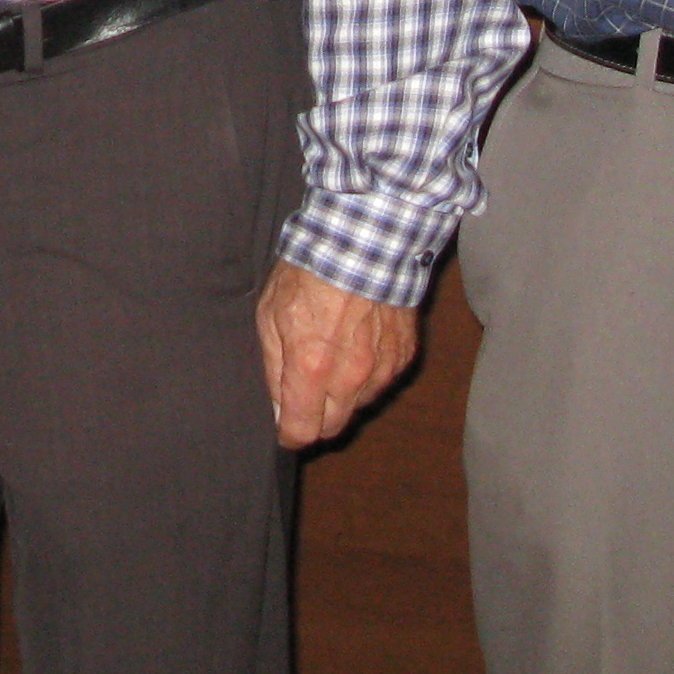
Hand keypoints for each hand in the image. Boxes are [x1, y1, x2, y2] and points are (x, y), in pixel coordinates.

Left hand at [255, 259, 416, 450]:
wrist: (366, 240)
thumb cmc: (311, 271)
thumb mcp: (271, 314)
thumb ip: (274, 366)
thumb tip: (278, 407)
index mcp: (312, 368)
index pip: (302, 431)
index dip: (289, 434)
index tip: (284, 425)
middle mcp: (351, 377)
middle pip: (333, 426)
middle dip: (316, 418)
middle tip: (305, 393)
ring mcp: (382, 368)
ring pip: (359, 404)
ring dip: (344, 394)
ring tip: (334, 354)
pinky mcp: (403, 355)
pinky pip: (381, 380)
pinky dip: (368, 372)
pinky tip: (358, 341)